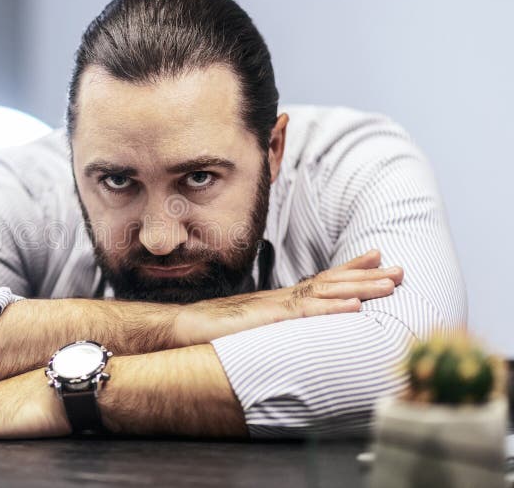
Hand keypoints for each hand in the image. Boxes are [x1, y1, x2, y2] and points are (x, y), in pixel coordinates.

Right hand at [175, 249, 403, 344]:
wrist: (185, 328)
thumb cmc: (213, 328)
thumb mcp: (252, 325)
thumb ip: (274, 324)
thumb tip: (293, 328)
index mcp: (281, 299)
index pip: (321, 279)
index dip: (351, 269)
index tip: (377, 258)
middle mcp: (283, 297)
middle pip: (331, 282)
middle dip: (368, 275)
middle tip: (401, 269)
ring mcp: (277, 306)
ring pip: (326, 294)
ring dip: (360, 288)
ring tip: (391, 285)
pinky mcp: (268, 319)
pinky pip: (304, 314)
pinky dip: (331, 310)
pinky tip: (354, 309)